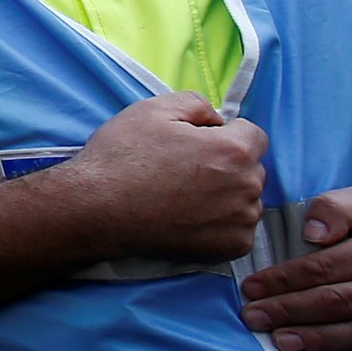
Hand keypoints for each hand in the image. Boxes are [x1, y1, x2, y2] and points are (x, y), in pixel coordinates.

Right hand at [52, 93, 267, 264]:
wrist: (98, 209)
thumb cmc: (124, 156)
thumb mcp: (153, 109)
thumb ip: (197, 103)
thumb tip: (217, 120)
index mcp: (234, 150)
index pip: (253, 134)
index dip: (225, 134)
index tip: (197, 144)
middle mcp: (247, 186)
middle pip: (251, 168)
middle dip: (228, 164)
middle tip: (187, 170)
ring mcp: (242, 220)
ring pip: (246, 199)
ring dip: (227, 195)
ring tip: (186, 196)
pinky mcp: (232, 247)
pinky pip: (239, 228)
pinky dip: (221, 223)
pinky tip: (191, 217)